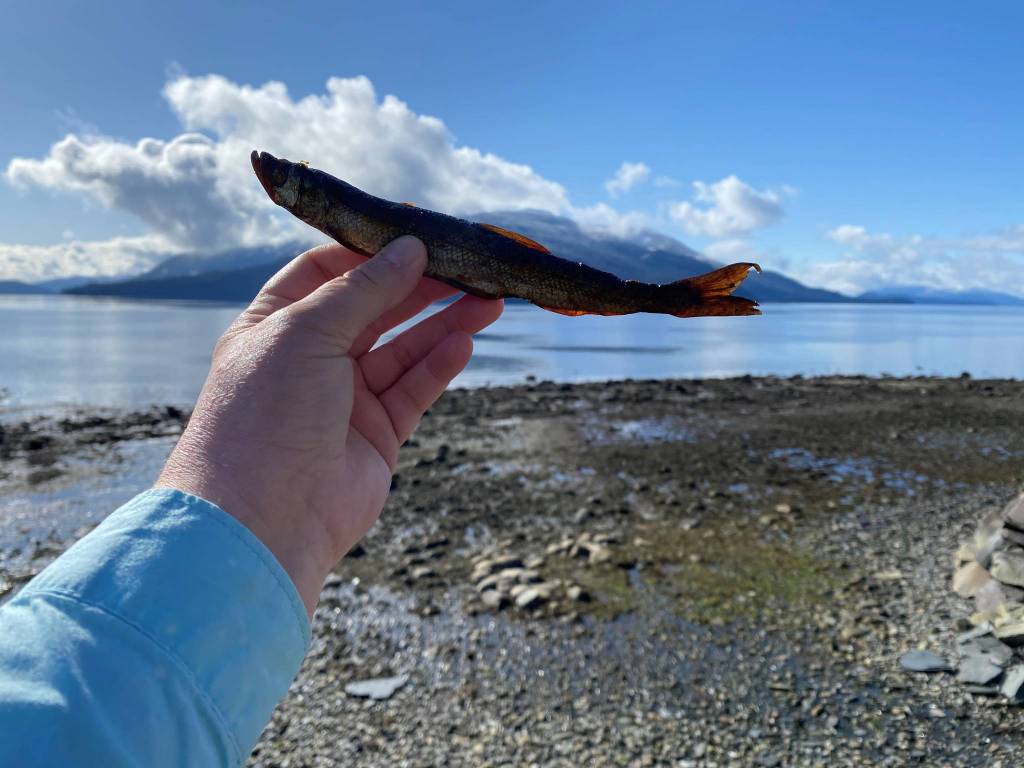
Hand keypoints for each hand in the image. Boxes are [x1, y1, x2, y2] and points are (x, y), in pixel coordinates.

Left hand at [157, 237, 502, 616]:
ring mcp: (344, 399)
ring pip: (403, 349)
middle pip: (375, 309)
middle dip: (420, 287)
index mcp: (275, 326)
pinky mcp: (376, 435)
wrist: (263, 521)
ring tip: (489, 300)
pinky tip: (465, 341)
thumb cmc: (266, 415)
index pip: (326, 272)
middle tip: (468, 266)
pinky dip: (439, 365)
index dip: (370, 253)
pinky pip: (414, 390)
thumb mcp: (305, 333)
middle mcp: (309, 359)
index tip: (416, 235)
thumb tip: (410, 249)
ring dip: (443, 323)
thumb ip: (363, 290)